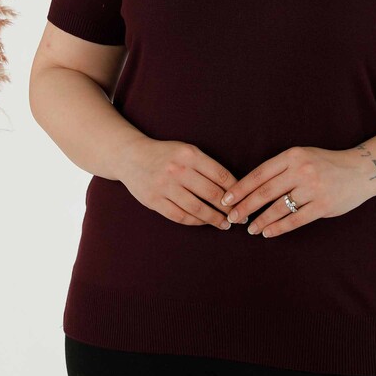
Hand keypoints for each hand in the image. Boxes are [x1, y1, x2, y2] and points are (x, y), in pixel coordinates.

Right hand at [119, 138, 242, 230]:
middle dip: (229, 208)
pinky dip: (195, 222)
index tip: (245, 199)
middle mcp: (178, 169)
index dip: (236, 190)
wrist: (131, 156)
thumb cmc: (166, 155)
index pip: (220, 174)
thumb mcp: (186, 150)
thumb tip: (233, 187)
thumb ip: (206, 166)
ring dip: (214, 219)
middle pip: (211, 193)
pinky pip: (180, 216)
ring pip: (197, 208)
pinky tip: (204, 222)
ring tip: (225, 224)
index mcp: (190, 154)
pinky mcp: (154, 200)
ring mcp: (164, 186)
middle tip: (240, 216)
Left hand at [219, 146, 368, 237]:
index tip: (226, 199)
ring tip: (250, 228)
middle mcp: (301, 170)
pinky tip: (268, 232)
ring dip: (261, 220)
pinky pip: (295, 220)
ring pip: (278, 207)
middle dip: (245, 206)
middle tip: (232, 217)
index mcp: (292, 155)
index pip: (259, 173)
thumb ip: (281, 168)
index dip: (241, 188)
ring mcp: (313, 188)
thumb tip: (251, 188)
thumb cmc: (326, 164)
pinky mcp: (323, 205)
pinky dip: (279, 228)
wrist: (361, 170)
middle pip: (265, 191)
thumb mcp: (302, 156)